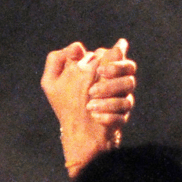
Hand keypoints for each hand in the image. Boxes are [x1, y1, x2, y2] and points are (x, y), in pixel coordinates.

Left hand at [41, 39, 134, 176]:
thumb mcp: (52, 82)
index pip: (118, 53)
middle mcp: (116, 83)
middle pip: (130, 68)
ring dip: (108, 95)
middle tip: (95, 83)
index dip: (114, 56)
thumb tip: (77, 47)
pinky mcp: (121, 119)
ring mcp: (121, 101)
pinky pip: (122, 115)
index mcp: (101, 69)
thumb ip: (58, 59)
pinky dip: (107, 115)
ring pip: (128, 89)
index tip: (99, 67)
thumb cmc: (64, 105)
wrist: (75, 135)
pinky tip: (94, 116)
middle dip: (115, 72)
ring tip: (89, 104)